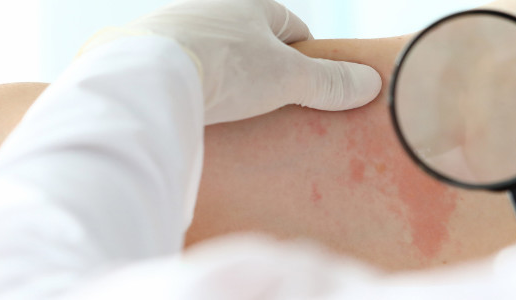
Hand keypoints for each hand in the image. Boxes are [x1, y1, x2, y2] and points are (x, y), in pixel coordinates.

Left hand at [82, 0, 381, 123]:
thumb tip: (373, 84)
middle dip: (261, 70)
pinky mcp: (141, 51)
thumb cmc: (222, 66)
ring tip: (230, 113)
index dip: (304, 57)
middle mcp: (209, 7)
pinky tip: (190, 110)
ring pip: (210, 53)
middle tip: (272, 106)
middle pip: (248, 41)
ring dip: (222, 77)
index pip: (290, 26)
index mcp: (249, 3)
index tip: (309, 85)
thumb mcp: (287, 77)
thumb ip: (329, 82)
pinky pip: (176, 68)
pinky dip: (188, 87)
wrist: (144, 73)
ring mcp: (172, 27)